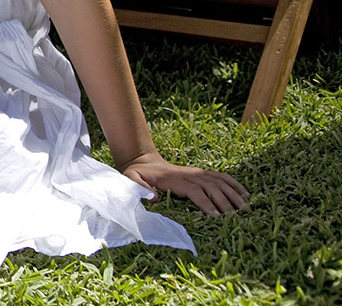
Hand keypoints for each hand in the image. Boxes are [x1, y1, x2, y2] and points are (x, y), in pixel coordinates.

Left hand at [121, 153, 248, 216]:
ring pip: (219, 182)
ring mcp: (197, 173)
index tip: (217, 216)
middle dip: (225, 202)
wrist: (143, 161)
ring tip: (247, 209)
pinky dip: (234, 183)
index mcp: (175, 180)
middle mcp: (189, 175)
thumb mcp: (131, 179)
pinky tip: (246, 193)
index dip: (206, 203)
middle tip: (238, 218)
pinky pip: (221, 176)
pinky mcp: (201, 173)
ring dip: (234, 194)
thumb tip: (153, 198)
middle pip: (212, 188)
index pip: (194, 191)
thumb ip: (139, 188)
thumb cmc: (137, 175)